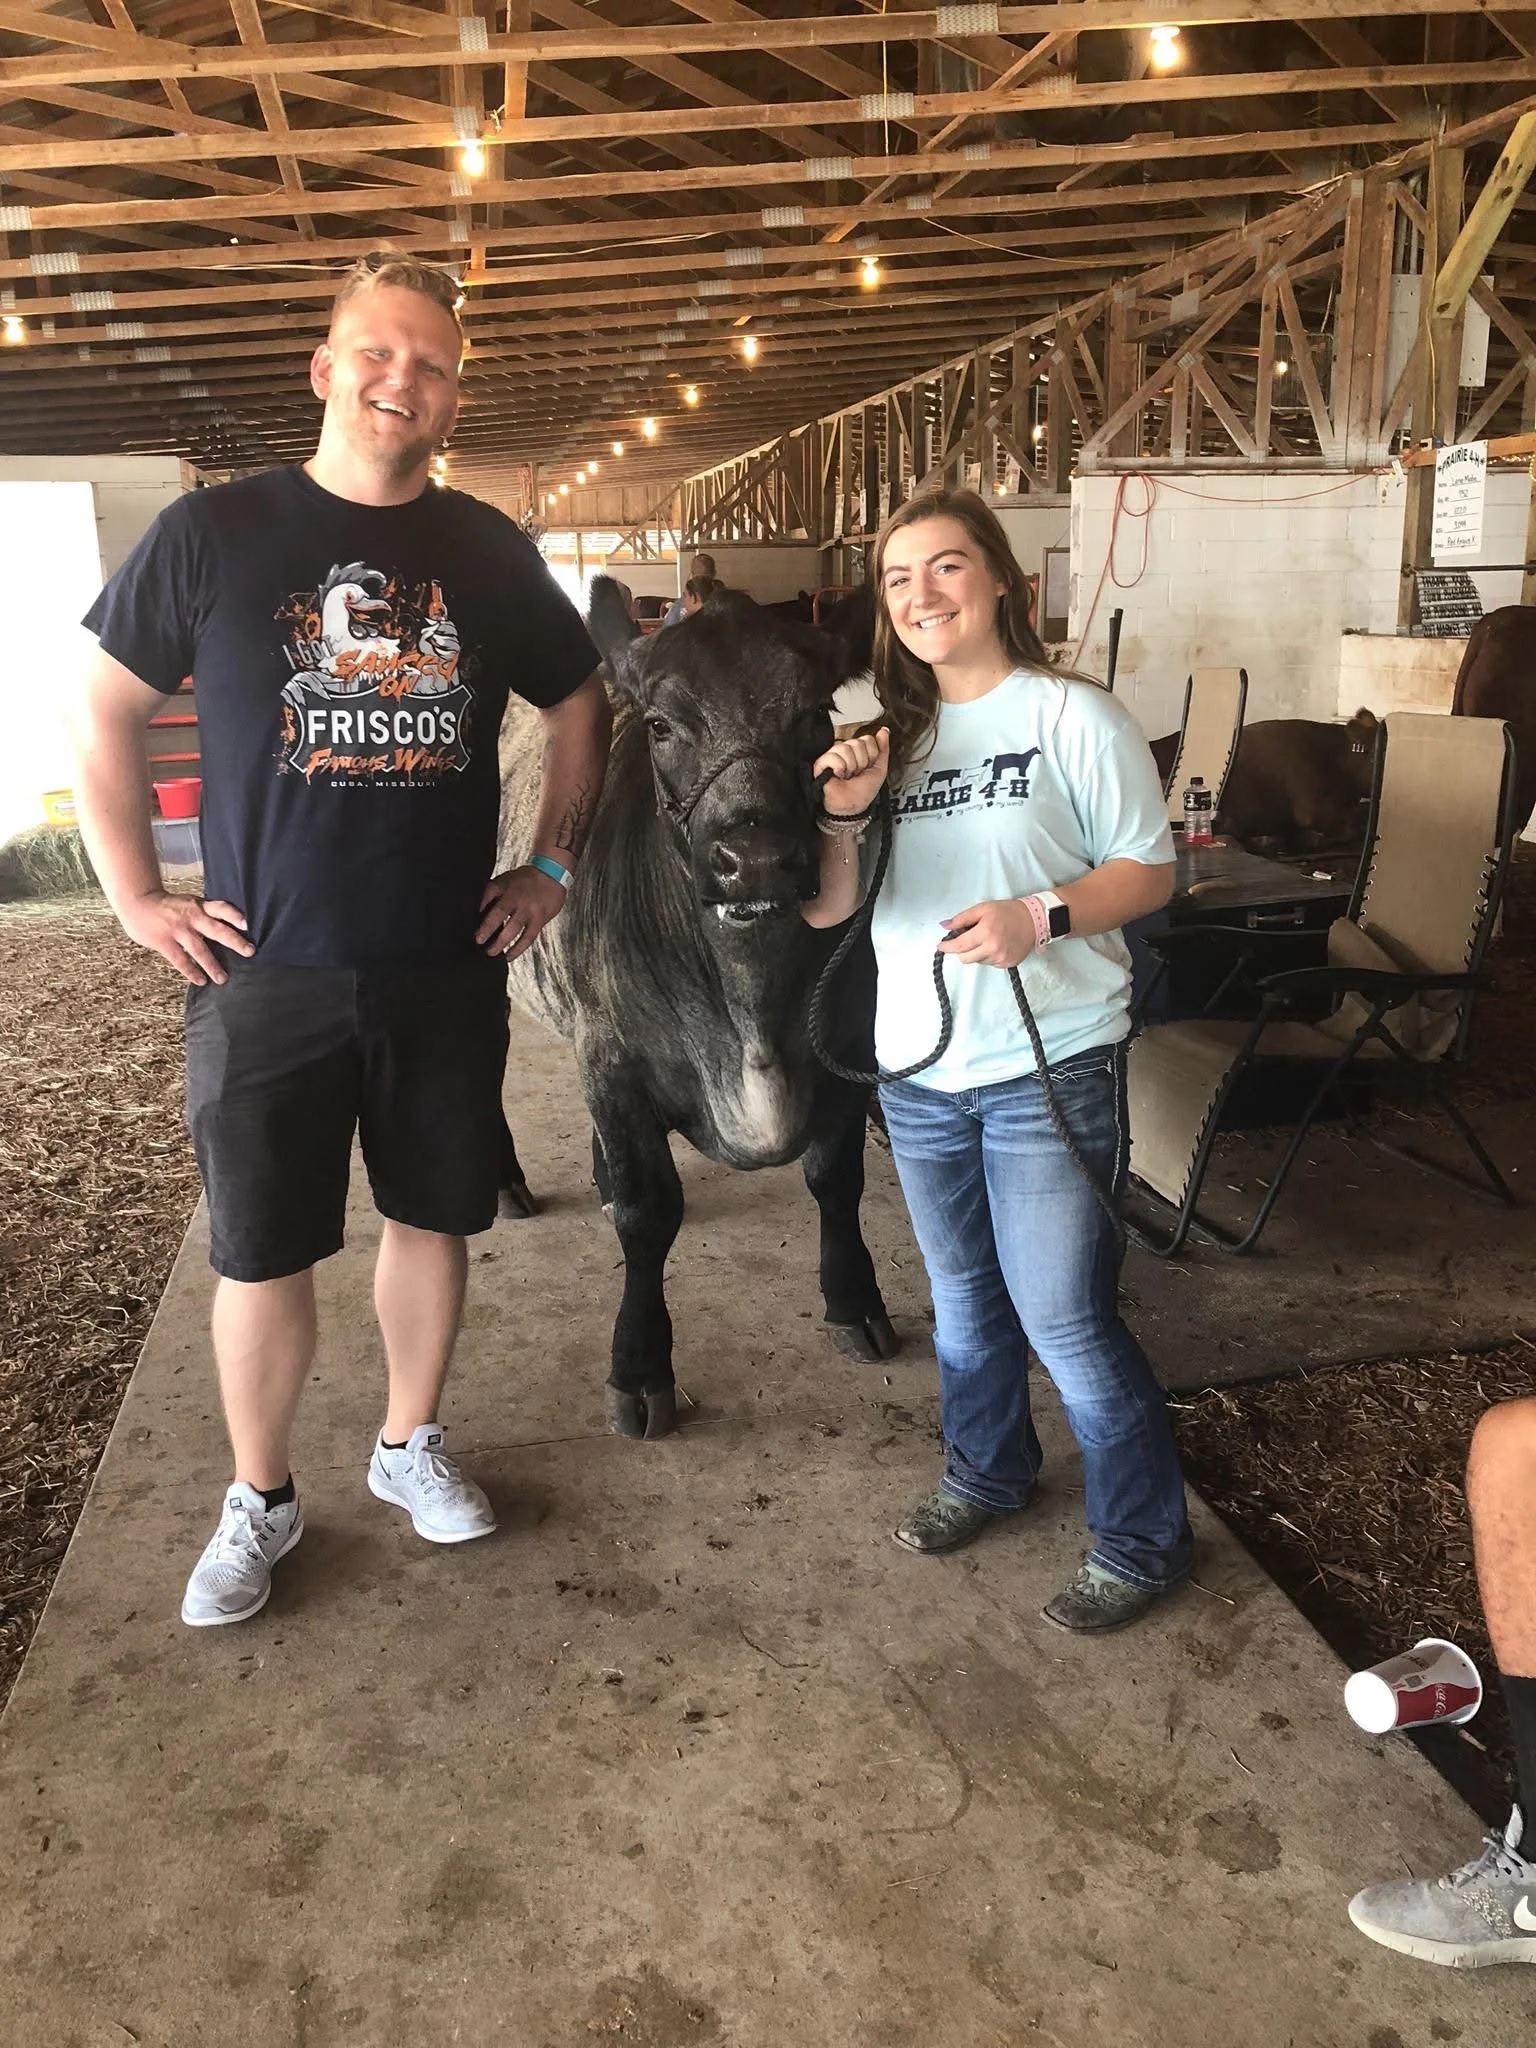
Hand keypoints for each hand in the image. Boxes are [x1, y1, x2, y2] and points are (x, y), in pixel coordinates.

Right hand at [120, 889, 252, 985]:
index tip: (247, 924)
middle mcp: (191, 917)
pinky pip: (180, 959)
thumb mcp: (189, 903)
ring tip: (223, 979)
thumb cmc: (168, 906)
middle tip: (249, 951)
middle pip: (216, 929)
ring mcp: (178, 930)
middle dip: (234, 941)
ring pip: (199, 949)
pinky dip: (191, 971)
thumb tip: (229, 929)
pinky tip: (201, 981)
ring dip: (212, 965)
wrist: (137, 901)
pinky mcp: (164, 942)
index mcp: (199, 906)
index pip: (220, 908)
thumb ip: (205, 914)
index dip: (234, 915)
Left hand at [477, 864, 564, 958]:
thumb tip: (477, 911)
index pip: (495, 909)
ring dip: (505, 945)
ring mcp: (532, 912)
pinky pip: (529, 937)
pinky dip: (519, 948)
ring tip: (494, 954)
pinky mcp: (541, 920)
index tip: (478, 937)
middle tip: (484, 947)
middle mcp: (521, 903)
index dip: (486, 925)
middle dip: (494, 936)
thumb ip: (489, 894)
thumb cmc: (525, 879)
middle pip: (506, 921)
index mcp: (509, 893)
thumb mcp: (503, 880)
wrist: (551, 875)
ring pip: (518, 932)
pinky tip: (510, 955)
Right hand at [812, 726, 889, 816]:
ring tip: (847, 775)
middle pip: (857, 743)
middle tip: (856, 774)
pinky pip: (832, 756)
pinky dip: (838, 768)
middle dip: (861, 762)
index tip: (867, 768)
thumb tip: (884, 730)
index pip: (867, 739)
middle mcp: (844, 750)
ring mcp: (832, 755)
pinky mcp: (820, 763)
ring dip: (850, 767)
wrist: (851, 806)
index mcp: (858, 751)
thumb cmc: (863, 792)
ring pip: (845, 748)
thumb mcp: (880, 768)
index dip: (871, 756)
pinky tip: (838, 775)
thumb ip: (883, 748)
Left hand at [938, 899, 1036, 969]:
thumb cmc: (1007, 912)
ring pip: (977, 962)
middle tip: (967, 940)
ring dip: (976, 953)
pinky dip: (988, 956)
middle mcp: (992, 948)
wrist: (1034, 920)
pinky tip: (995, 945)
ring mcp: (1001, 958)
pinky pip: (989, 964)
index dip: (947, 947)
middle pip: (965, 959)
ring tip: (986, 939)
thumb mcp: (983, 908)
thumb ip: (962, 918)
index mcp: (985, 932)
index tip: (941, 946)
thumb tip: (944, 926)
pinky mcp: (1007, 964)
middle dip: (961, 951)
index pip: (959, 946)